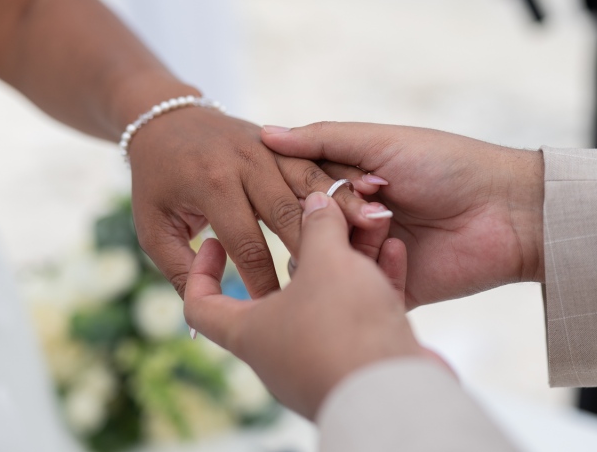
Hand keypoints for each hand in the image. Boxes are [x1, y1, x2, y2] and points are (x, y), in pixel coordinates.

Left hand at [128, 107, 385, 297]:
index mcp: (211, 183)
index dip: (263, 282)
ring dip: (341, 215)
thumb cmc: (157, 181)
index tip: (277, 314)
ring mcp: (270, 148)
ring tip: (365, 247)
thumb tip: (200, 317)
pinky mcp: (287, 143)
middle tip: (332, 294)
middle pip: (289, 213)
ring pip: (315, 184)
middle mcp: (245, 161)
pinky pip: (323, 165)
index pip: (247, 243)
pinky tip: (370, 209)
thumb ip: (179, 268)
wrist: (166, 118)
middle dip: (311, 255)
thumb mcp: (153, 226)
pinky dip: (346, 187)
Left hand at [183, 192, 431, 418]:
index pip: (200, 305)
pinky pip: (363, 314)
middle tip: (317, 215)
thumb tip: (315, 201)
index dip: (201, 270)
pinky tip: (396, 250)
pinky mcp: (361, 362)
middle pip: (279, 290)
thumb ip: (319, 227)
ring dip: (348, 261)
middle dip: (302, 249)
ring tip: (367, 226)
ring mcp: (321, 360)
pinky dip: (375, 281)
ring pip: (328, 299)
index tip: (216, 241)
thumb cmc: (343, 328)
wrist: (396, 396)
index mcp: (251, 332)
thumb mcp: (326, 262)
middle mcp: (279, 351)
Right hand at [262, 123, 544, 308]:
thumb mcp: (380, 142)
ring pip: (330, 264)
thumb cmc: (446, 165)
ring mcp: (374, 256)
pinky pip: (362, 292)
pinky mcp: (393, 289)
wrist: (505, 211)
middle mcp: (356, 221)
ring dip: (350, 246)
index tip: (311, 179)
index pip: (301, 189)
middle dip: (329, 218)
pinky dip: (372, 273)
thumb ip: (323, 141)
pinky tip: (402, 251)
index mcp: (351, 183)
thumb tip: (265, 133)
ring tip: (386, 226)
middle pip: (312, 230)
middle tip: (365, 203)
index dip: (300, 186)